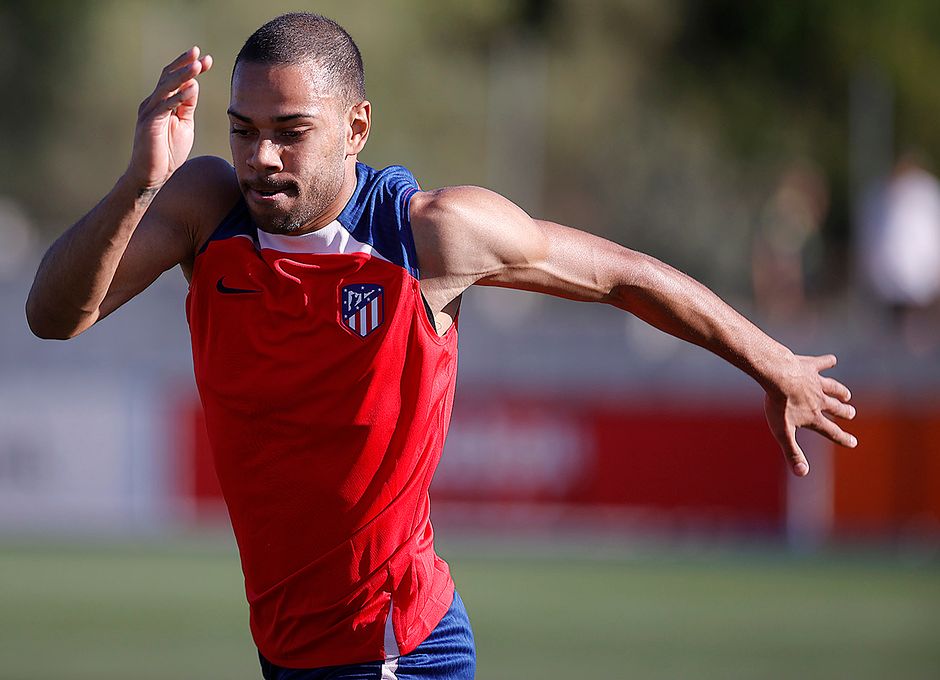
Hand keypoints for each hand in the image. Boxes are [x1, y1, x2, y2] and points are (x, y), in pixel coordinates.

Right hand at [127, 46, 212, 190]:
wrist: (152, 175)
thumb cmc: (168, 152)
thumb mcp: (184, 125)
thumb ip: (187, 106)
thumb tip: (193, 86)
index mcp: (162, 102)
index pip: (176, 79)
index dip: (190, 68)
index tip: (207, 59)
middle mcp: (153, 103)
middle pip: (169, 77)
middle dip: (185, 64)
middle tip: (200, 54)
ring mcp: (150, 112)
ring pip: (166, 88)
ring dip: (183, 76)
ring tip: (197, 65)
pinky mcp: (149, 124)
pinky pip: (165, 107)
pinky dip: (178, 97)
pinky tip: (191, 89)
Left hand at [763, 354, 856, 476]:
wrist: (778, 375)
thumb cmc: (778, 404)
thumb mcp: (783, 432)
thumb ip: (792, 452)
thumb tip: (802, 474)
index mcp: (814, 416)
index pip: (831, 431)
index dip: (842, 438)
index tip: (854, 443)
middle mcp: (819, 400)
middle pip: (835, 408)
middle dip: (844, 412)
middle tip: (851, 413)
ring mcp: (815, 382)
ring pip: (832, 388)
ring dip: (840, 392)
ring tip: (846, 395)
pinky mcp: (809, 366)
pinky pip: (821, 364)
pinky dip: (827, 362)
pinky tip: (831, 360)